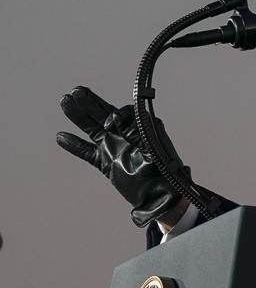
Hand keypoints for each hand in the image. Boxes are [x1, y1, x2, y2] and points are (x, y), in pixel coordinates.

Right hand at [56, 86, 183, 226]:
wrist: (159, 197)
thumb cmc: (162, 173)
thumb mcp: (153, 151)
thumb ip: (136, 134)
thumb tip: (115, 120)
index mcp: (141, 129)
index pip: (125, 114)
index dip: (116, 116)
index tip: (111, 124)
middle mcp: (126, 135)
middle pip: (104, 114)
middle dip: (90, 102)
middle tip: (76, 91)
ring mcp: (114, 147)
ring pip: (92, 128)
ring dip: (79, 116)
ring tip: (65, 101)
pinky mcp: (105, 162)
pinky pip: (86, 151)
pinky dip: (74, 145)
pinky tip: (61, 136)